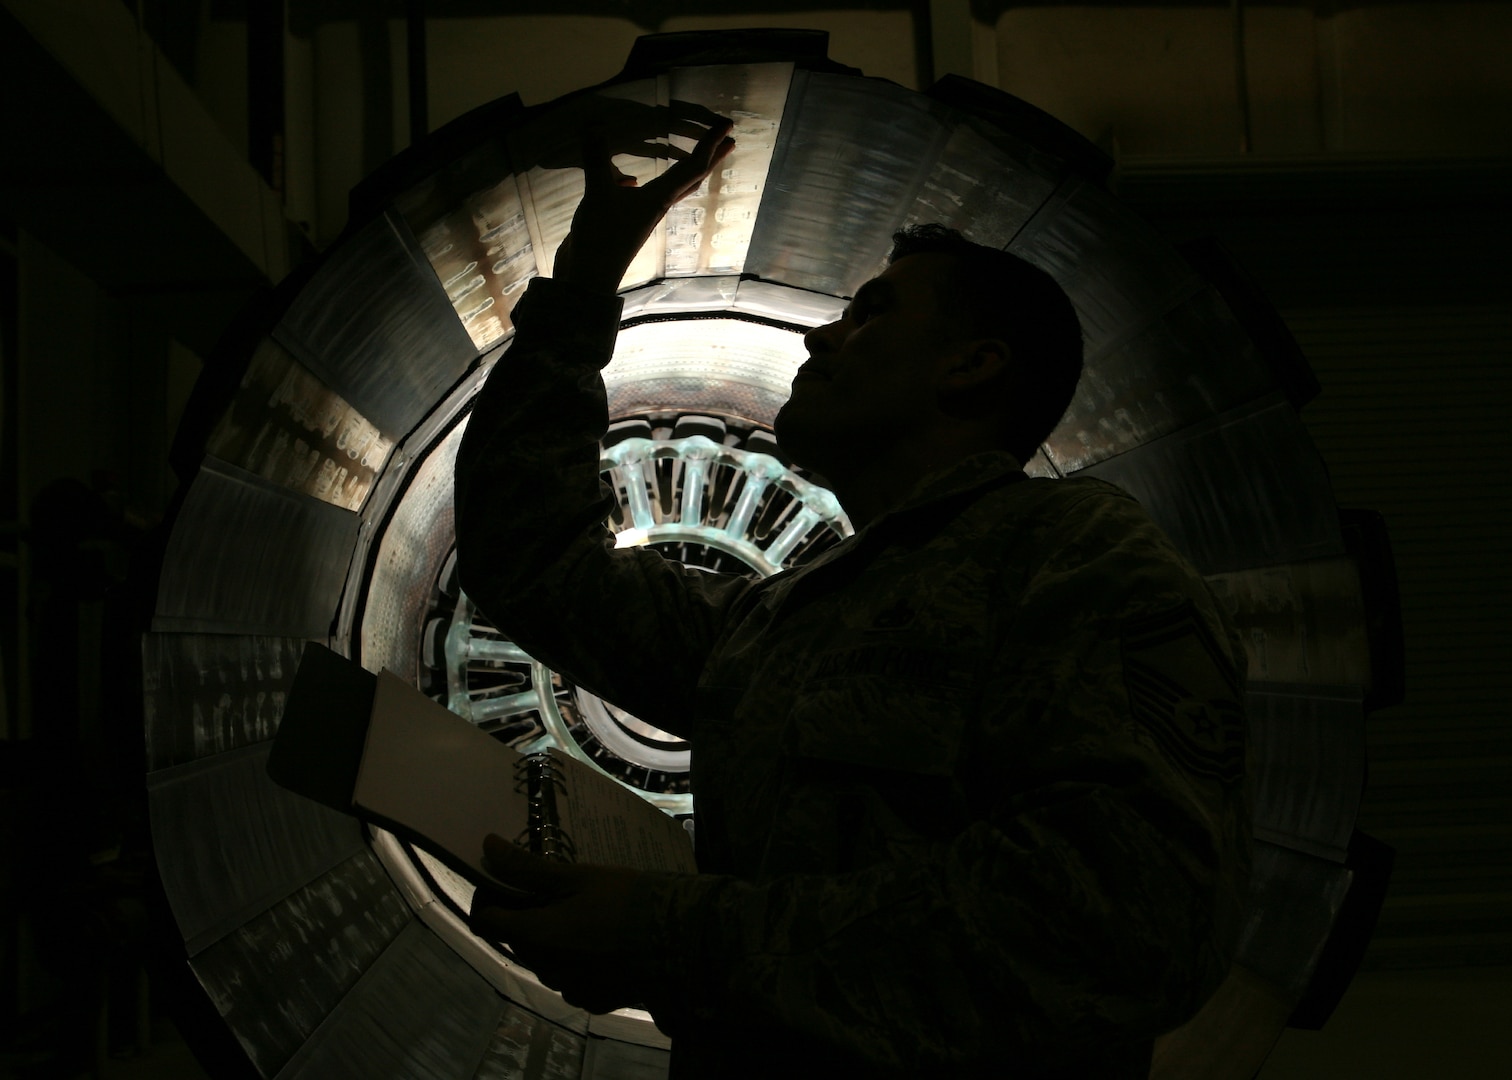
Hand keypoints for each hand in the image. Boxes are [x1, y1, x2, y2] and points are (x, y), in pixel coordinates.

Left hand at [469, 834, 654, 1012]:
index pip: (486, 922)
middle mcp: (545, 969)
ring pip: (543, 960)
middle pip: (516, 940)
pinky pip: (569, 978)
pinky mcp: (592, 1001)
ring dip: (549, 939)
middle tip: (554, 891)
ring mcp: (570, 989)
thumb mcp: (577, 877)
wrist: (681, 940)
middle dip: (525, 916)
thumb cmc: (627, 900)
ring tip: (581, 915)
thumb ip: (528, 867)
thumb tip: (488, 846)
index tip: (506, 882)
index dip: (489, 900)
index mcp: (536, 936)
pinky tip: (599, 942)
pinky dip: (573, 960)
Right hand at [553, 102, 734, 293]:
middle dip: (711, 157)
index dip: (710, 143)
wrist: (588, 279)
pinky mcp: (625, 221)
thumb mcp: (598, 194)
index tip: (727, 124)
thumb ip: (597, 159)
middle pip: (692, 178)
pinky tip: (627, 178)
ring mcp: (642, 214)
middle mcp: (657, 205)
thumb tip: (592, 124)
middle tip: (728, 138)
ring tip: (692, 152)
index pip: (693, 165)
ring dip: (684, 168)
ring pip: (671, 187)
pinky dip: (641, 182)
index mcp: (659, 198)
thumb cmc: (601, 240)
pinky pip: (642, 195)